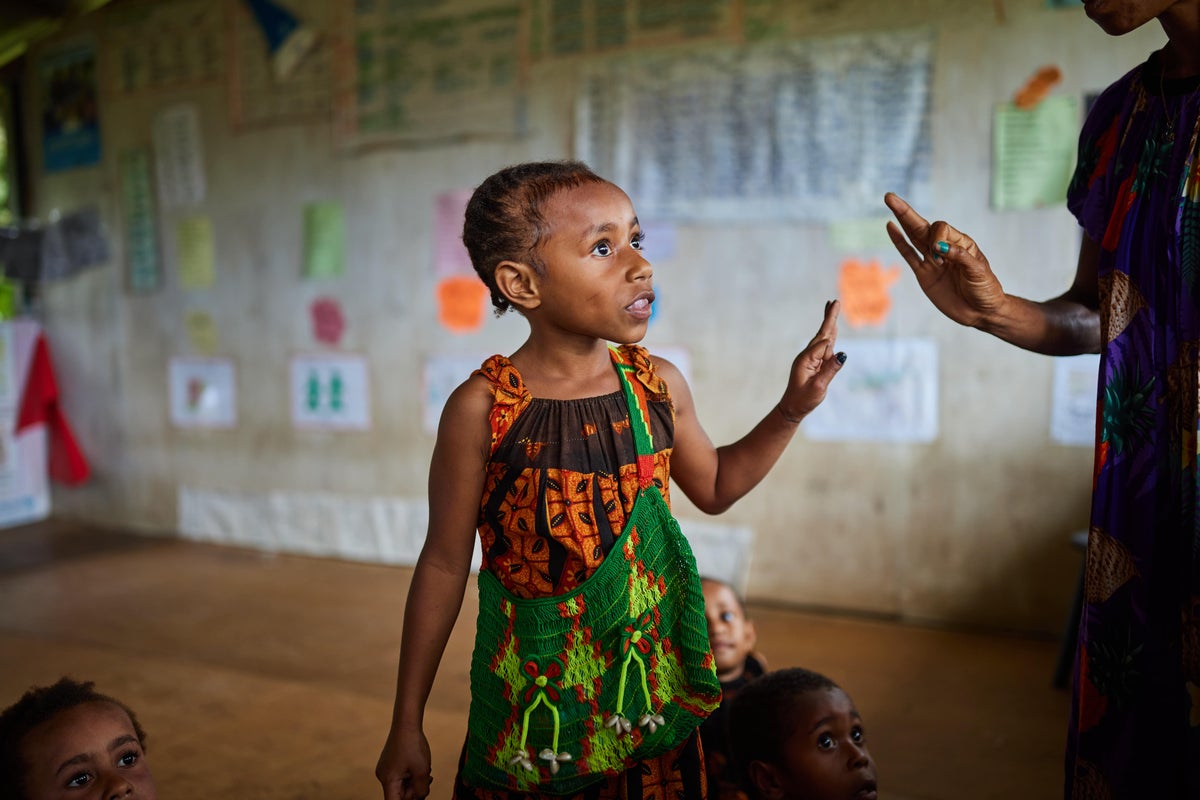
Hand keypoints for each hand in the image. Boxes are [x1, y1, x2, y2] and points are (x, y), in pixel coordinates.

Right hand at [376, 725, 431, 799]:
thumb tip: (420, 798)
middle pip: (400, 795)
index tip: (418, 798)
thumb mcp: (422, 770)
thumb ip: (421, 790)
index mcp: (388, 780)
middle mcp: (384, 776)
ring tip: (426, 771)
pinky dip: (412, 775)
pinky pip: (401, 776)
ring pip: (402, 785)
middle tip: (428, 780)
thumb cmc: (413, 744)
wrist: (406, 722)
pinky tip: (421, 767)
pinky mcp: (390, 764)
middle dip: (415, 791)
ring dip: (415, 782)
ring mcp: (386, 769)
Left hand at [778, 299, 843, 420]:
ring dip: (830, 323)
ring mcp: (810, 358)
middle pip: (822, 333)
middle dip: (829, 317)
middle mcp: (807, 355)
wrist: (792, 408)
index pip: (823, 346)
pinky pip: (824, 347)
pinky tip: (832, 328)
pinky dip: (830, 335)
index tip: (830, 366)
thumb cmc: (804, 399)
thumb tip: (842, 354)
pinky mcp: (814, 363)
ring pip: (824, 338)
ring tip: (832, 307)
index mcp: (806, 359)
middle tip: (834, 301)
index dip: (830, 351)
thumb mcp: (818, 387)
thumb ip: (830, 370)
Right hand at [884, 192, 1006, 328]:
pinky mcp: (924, 275)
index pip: (941, 230)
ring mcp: (932, 261)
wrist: (981, 313)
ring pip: (913, 237)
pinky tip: (891, 227)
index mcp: (961, 243)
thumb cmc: (985, 290)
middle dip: (907, 212)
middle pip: (922, 226)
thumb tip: (938, 247)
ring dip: (901, 220)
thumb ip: (959, 257)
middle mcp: (944, 248)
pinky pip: (908, 255)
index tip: (941, 256)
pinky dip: (899, 242)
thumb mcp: (978, 272)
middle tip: (889, 197)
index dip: (937, 238)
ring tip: (889, 202)